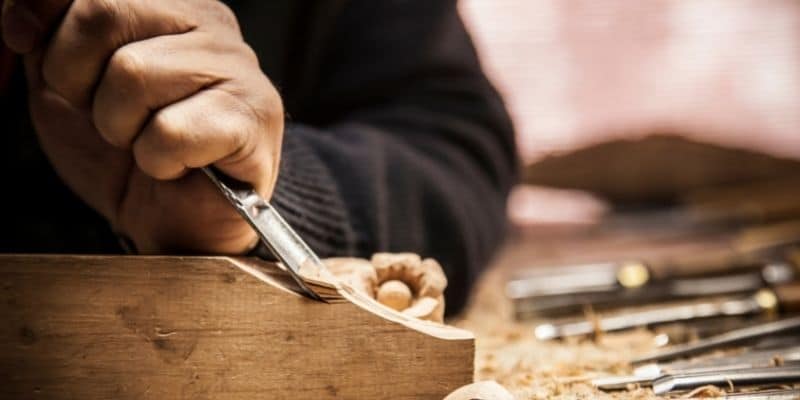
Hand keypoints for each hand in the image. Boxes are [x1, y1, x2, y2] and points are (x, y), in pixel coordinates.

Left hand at [2, 0, 283, 253]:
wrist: (173, 220)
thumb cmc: (126, 148)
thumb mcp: (66, 80)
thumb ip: (47, 33)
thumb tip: (20, 17)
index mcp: (169, 3)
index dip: (45, 20)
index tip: (42, 62)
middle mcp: (211, 23)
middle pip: (104, 14)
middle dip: (77, 79)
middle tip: (105, 115)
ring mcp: (239, 68)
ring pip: (133, 74)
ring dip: (120, 128)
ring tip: (145, 142)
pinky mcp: (254, 118)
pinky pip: (169, 132)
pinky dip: (157, 162)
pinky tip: (178, 165)